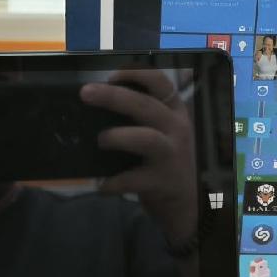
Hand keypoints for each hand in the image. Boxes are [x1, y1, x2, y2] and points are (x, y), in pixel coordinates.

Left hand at [80, 69, 197, 249]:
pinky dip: (113, 182)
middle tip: (86, 93)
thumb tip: (98, 100)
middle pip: (146, 106)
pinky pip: (133, 180)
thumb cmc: (167, 160)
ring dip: (118, 137)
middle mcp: (176, 129)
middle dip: (114, 96)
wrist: (189, 202)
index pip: (161, 83)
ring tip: (100, 140)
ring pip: (146, 139)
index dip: (136, 73)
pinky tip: (101, 185)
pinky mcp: (163, 182)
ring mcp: (171, 156)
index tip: (111, 74)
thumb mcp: (163, 132)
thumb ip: (140, 116)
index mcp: (174, 111)